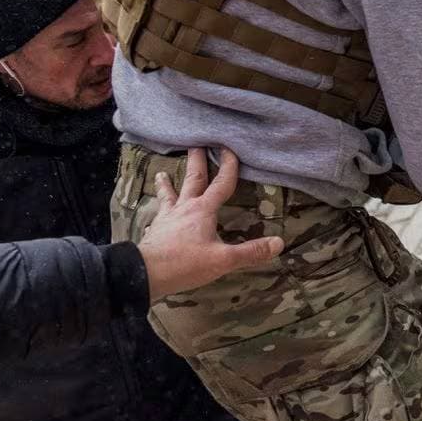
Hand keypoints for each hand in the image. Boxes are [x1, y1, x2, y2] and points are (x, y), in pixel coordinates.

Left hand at [139, 149, 283, 300]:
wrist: (143, 275)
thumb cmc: (184, 263)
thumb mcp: (223, 260)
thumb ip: (251, 252)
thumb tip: (279, 242)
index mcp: (202, 210)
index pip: (220, 184)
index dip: (228, 167)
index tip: (230, 148)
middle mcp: (184, 209)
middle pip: (192, 181)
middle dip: (197, 163)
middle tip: (195, 145)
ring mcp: (166, 219)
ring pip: (168, 196)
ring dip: (167, 183)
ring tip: (161, 173)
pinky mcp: (155, 232)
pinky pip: (157, 217)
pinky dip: (157, 213)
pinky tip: (154, 216)